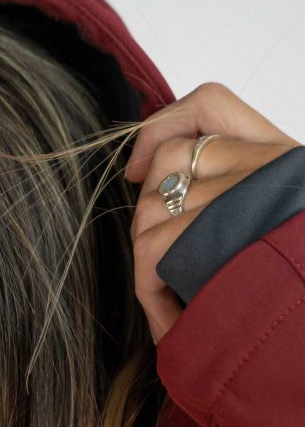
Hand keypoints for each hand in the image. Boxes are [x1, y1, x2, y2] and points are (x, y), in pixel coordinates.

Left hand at [123, 80, 300, 345]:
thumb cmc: (288, 310)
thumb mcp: (264, 238)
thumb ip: (228, 195)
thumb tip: (144, 170)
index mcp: (284, 162)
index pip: (211, 104)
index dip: (160, 127)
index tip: (136, 172)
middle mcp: (273, 168)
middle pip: (168, 162)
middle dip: (150, 216)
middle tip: (169, 270)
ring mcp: (251, 200)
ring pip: (153, 210)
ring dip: (150, 266)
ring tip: (182, 307)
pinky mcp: (225, 240)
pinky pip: (154, 249)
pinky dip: (151, 291)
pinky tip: (176, 322)